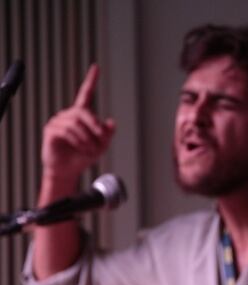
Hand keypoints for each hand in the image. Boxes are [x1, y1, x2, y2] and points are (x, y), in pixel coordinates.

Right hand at [41, 64, 115, 180]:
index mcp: (81, 114)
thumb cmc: (83, 156)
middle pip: (84, 111)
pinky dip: (78, 141)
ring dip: (87, 138)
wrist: (68, 170)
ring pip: (76, 123)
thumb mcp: (101, 146)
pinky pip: (66, 131)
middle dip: (95, 125)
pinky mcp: (51, 130)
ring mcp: (58, 121)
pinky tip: (80, 149)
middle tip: (101, 139)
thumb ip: (107, 134)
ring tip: (90, 150)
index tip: (96, 67)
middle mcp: (69, 114)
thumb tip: (111, 122)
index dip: (91, 80)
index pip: (85, 93)